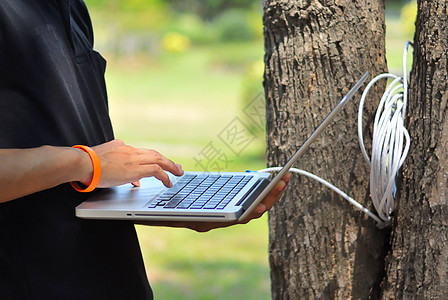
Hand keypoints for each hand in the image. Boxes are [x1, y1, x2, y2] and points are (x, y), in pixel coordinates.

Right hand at [80, 139, 183, 187]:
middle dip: (167, 161)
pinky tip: (168, 182)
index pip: (142, 153)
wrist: (83, 162)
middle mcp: (130, 150)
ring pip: (159, 160)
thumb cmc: (88, 164)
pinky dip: (165, 176)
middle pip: (154, 154)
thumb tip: (130, 178)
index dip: (153, 159)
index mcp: (122, 147)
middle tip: (177, 167)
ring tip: (178, 173)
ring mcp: (134, 158)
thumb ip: (117, 164)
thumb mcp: (105, 160)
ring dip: (170, 167)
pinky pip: (156, 170)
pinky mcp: (135, 168)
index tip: (159, 165)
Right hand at [137, 173, 290, 231]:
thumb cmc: (156, 209)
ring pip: (249, 205)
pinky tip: (264, 182)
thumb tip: (183, 203)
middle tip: (285, 181)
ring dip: (266, 193)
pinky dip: (255, 191)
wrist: (151, 213)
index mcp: (206, 221)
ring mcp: (220, 213)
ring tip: (281, 179)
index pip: (235, 219)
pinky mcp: (221, 205)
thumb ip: (177, 208)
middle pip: (249, 211)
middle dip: (269, 197)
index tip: (265, 205)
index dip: (251, 211)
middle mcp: (216, 220)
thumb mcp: (165, 208)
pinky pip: (243, 200)